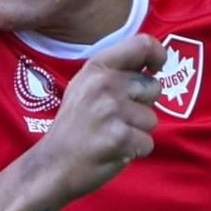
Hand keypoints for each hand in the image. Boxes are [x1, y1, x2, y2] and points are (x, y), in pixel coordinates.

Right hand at [32, 34, 165, 203]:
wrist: (52, 166)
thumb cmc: (73, 127)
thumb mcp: (84, 87)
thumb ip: (114, 72)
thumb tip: (151, 63)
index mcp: (97, 67)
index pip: (142, 44)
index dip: (158, 55)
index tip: (155, 69)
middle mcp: (105, 84)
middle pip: (153, 86)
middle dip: (142, 105)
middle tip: (115, 118)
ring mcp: (113, 111)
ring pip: (152, 118)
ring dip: (137, 131)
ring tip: (110, 135)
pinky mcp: (122, 138)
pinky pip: (148, 142)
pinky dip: (135, 150)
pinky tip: (113, 150)